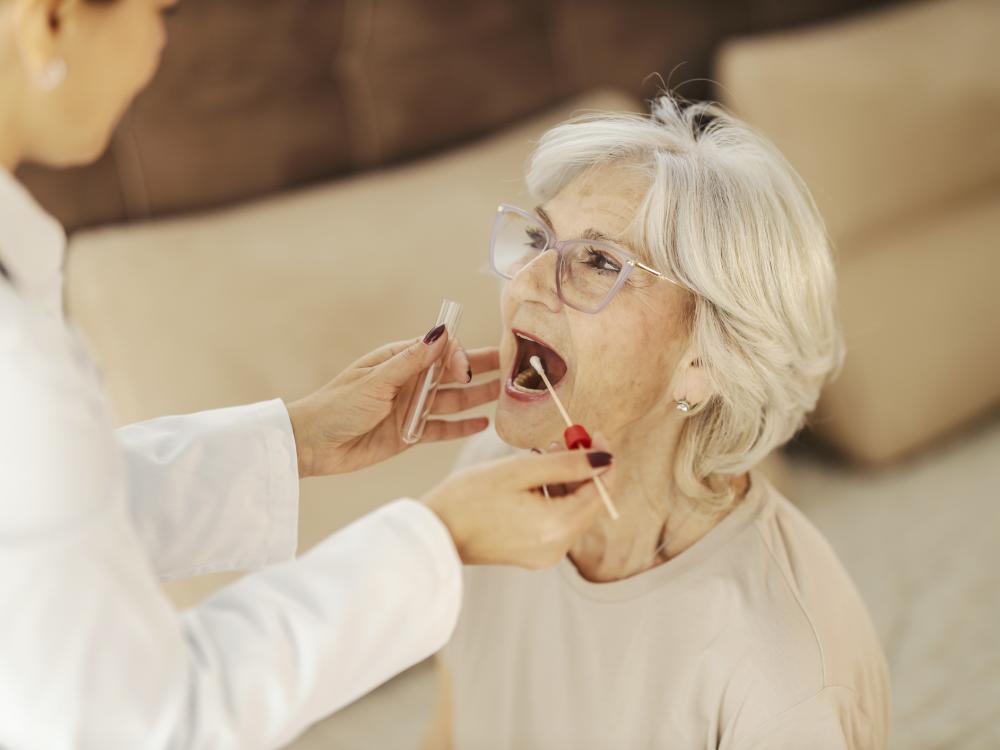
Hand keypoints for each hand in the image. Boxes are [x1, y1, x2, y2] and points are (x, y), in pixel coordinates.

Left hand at [286, 328, 500, 476]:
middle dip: (480, 370)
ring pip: (452, 400)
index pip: (440, 351)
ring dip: (477, 397)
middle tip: (512, 368)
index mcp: (399, 360)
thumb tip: (441, 332)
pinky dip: (461, 426)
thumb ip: (412, 361)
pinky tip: (483, 423)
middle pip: (452, 373)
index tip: (466, 371)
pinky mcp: (410, 434)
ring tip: (506, 397)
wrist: (312, 445)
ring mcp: (411, 407)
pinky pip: (442, 428)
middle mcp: (409, 381)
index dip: (459, 358)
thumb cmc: (337, 406)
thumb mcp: (376, 381)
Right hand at [422, 436, 613, 568]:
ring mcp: (546, 554)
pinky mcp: (534, 554)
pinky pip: (557, 521)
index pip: (601, 491)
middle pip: (589, 502)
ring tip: (543, 454)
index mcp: (558, 527)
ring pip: (573, 511)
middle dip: (582, 469)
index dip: (603, 460)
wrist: (434, 534)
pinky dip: (553, 497)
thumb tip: (605, 458)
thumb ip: (567, 464)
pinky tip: (533, 479)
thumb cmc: (469, 499)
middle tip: (564, 439)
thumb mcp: (519, 471)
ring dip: (566, 481)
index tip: (595, 434)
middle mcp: (559, 547)